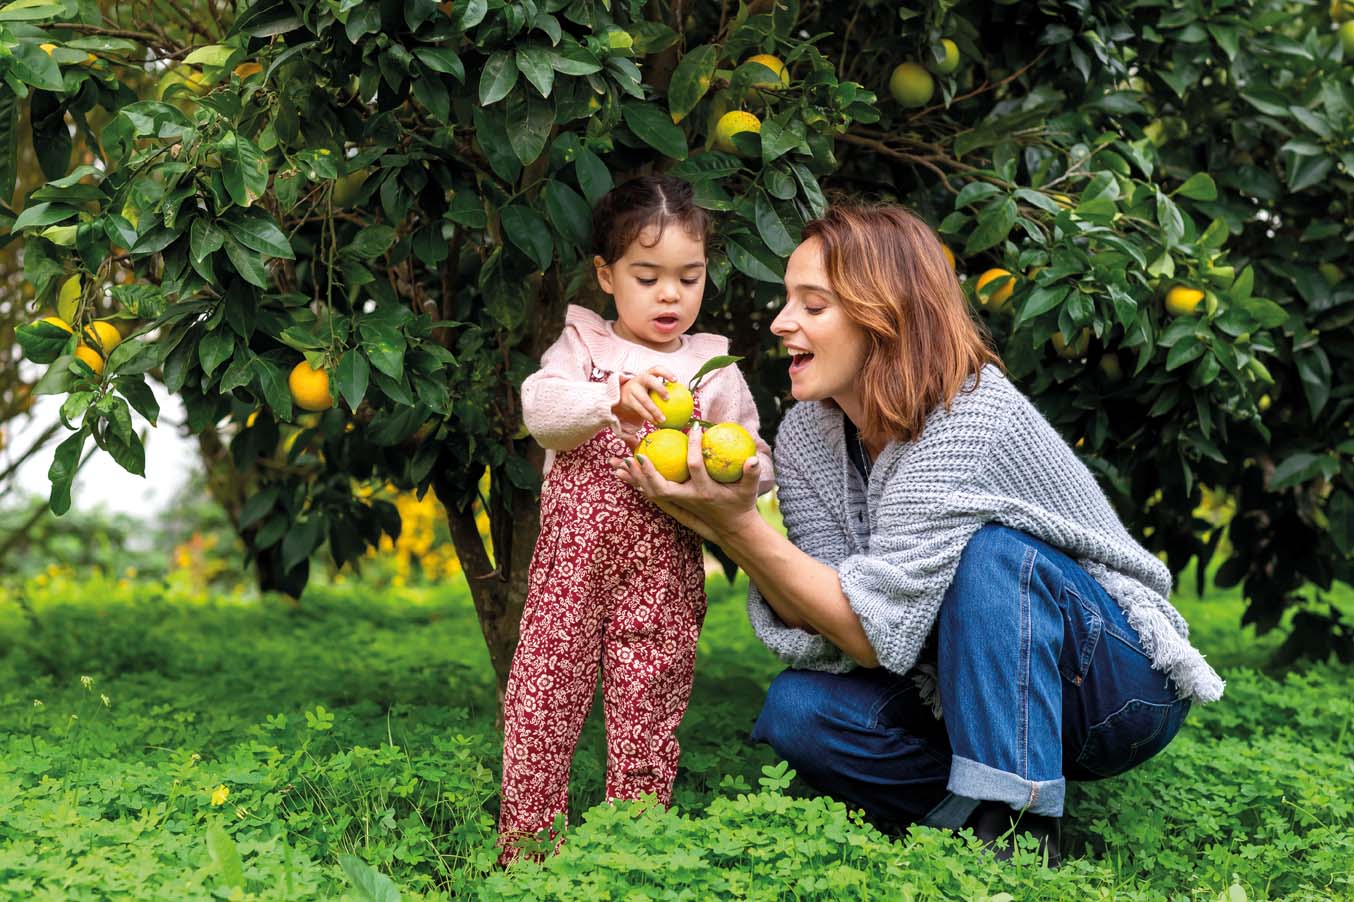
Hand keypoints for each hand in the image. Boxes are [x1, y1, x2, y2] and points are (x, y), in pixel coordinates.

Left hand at [609, 425, 762, 542]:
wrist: (733, 530)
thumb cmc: (741, 505)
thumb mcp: (749, 490)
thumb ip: (751, 474)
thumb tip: (753, 458)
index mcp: (705, 492)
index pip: (695, 467)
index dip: (693, 447)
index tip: (693, 428)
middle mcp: (688, 499)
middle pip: (661, 487)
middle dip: (648, 472)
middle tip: (637, 454)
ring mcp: (679, 504)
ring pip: (651, 492)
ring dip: (635, 479)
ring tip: (618, 464)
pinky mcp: (674, 506)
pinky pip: (652, 494)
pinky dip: (638, 484)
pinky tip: (625, 474)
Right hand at [611, 366, 676, 435]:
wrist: (622, 395)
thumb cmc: (644, 393)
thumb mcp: (651, 388)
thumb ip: (664, 392)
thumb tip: (686, 400)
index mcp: (647, 374)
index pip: (657, 369)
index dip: (666, 373)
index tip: (675, 380)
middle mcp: (639, 379)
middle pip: (649, 380)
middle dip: (659, 387)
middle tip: (668, 398)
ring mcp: (632, 389)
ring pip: (644, 399)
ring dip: (654, 410)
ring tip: (663, 419)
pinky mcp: (627, 400)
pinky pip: (639, 409)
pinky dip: (647, 416)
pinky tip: (655, 422)